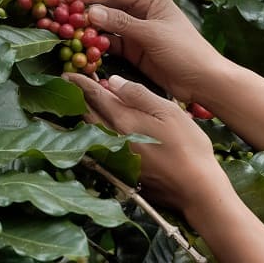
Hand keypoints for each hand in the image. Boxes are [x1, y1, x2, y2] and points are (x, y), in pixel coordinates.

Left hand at [63, 73, 227, 207]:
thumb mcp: (168, 112)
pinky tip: (99, 126)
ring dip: (83, 114)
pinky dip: (94, 130)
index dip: (81, 83)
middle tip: (68, 84)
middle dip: (77, 97)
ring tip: (80, 101)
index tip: (69, 73)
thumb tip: (112, 81)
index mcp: (123, 121)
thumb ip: (139, 95)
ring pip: (91, 130)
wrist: (195, 189)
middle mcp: (112, 139)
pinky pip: (99, 144)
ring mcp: (115, 156)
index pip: (95, 96)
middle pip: (87, 114)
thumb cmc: (188, 147)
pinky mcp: (121, 169)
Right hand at [66, 0, 226, 104]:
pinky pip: (111, 44)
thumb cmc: (185, 51)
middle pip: (107, 6)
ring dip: (88, 30)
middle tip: (60, 15)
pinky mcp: (134, 50)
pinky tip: (82, 49)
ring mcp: (137, 31)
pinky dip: (97, 46)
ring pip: (106, 26)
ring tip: (66, 32)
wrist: (203, 80)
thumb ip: (121, 23)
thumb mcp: (152, 34)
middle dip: (85, 11)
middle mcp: (141, 11)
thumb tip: (91, 12)